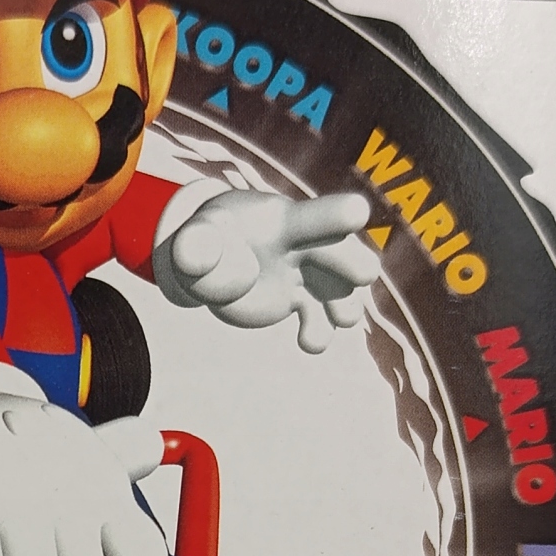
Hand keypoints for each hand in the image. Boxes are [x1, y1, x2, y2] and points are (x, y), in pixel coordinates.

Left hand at [154, 181, 380, 352]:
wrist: (210, 262)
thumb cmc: (205, 240)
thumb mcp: (192, 239)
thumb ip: (193, 245)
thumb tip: (192, 256)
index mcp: (282, 220)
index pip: (311, 216)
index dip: (334, 214)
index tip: (358, 212)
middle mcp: (303, 245)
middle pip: (338, 251)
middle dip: (352, 262)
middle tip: (363, 275)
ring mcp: (305, 275)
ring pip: (338, 289)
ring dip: (345, 305)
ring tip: (342, 320)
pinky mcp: (300, 300)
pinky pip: (318, 318)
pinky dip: (318, 331)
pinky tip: (309, 343)